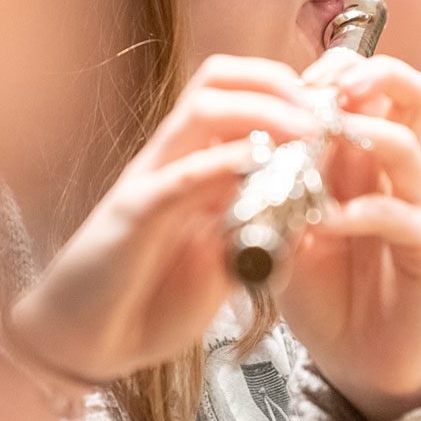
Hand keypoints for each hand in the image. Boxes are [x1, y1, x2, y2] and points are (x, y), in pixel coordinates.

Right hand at [8, 56, 322, 381]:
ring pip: (201, 109)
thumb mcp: (221, 260)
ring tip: (306, 127)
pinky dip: (221, 162)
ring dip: (262, 109)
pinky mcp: (133, 213)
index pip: (236, 94)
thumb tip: (308, 212)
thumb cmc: (147, 297)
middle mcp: (173, 158)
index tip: (334, 108)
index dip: (287, 90)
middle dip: (277, 81)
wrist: (85, 339)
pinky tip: (258, 161)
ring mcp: (151, 178)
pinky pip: (179, 175)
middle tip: (325, 108)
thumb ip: (257, 232)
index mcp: (194, 161)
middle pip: (217, 81)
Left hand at [274, 49, 420, 420]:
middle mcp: (394, 172)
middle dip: (370, 75)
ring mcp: (415, 207)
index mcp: (362, 156)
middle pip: (410, 93)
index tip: (296, 80)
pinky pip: (407, 217)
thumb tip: (231, 136)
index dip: (337, 69)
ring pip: (408, 147)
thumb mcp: (285, 226)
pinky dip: (366, 212)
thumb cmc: (322, 288)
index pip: (368, 85)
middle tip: (328, 87)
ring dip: (363, 136)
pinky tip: (329, 222)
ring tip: (323, 143)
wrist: (356, 359)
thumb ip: (269, 183)